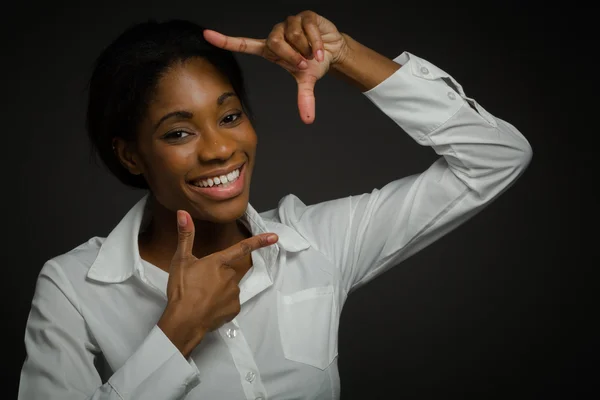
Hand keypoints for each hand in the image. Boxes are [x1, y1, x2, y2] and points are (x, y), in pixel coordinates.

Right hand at [157, 210, 277, 356]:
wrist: (184, 321)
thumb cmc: (182, 289)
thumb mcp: (181, 261)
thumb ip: (185, 236)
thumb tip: (183, 212)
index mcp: (219, 262)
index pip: (241, 248)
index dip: (259, 241)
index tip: (275, 237)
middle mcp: (230, 276)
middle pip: (227, 272)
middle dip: (217, 276)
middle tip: (199, 284)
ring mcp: (234, 294)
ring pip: (229, 287)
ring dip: (219, 290)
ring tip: (201, 297)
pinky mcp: (234, 309)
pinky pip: (229, 303)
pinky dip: (220, 305)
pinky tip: (208, 308)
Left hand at [203, 10, 347, 123]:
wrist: (332, 50)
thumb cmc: (313, 63)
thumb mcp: (306, 80)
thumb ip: (304, 98)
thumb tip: (308, 119)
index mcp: (270, 49)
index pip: (243, 44)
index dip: (225, 40)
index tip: (207, 34)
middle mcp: (276, 34)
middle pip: (274, 42)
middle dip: (290, 55)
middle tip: (302, 63)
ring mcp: (289, 23)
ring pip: (291, 35)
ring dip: (305, 49)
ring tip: (312, 54)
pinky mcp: (304, 16)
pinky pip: (306, 29)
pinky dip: (315, 43)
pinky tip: (320, 49)